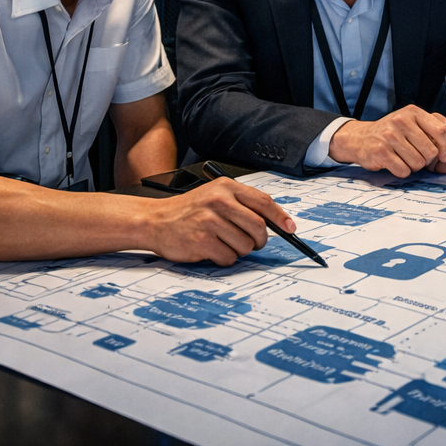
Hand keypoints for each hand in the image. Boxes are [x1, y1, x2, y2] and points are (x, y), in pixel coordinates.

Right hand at [145, 178, 295, 265]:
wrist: (155, 220)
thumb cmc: (189, 210)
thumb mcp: (215, 195)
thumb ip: (241, 204)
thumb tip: (273, 221)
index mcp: (226, 187)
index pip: (263, 202)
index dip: (280, 217)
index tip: (290, 228)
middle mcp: (219, 201)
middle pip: (258, 226)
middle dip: (259, 240)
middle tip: (253, 243)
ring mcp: (210, 221)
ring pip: (245, 245)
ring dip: (239, 250)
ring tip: (224, 242)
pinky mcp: (202, 241)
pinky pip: (229, 257)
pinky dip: (225, 258)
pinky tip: (213, 249)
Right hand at [328, 104, 445, 176]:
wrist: (360, 138)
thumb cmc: (391, 132)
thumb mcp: (409, 121)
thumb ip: (428, 128)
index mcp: (411, 112)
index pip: (440, 131)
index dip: (445, 147)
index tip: (444, 156)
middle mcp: (400, 121)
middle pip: (430, 151)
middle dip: (427, 160)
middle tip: (417, 157)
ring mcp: (389, 136)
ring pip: (418, 163)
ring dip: (414, 166)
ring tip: (404, 159)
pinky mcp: (380, 152)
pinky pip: (403, 171)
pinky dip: (402, 171)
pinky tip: (395, 164)